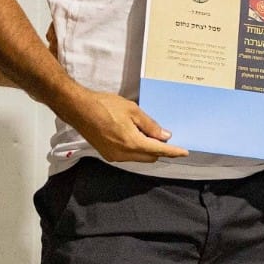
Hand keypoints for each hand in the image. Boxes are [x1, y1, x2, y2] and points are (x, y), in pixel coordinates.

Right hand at [72, 91, 188, 163]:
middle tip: (164, 136)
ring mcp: (114, 156)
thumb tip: (164, 136)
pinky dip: (135, 149)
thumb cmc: (104, 105)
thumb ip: (150, 125)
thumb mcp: (133, 110)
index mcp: (132, 143)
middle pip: (150, 157)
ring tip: (146, 133)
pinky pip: (128, 156)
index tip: (184, 152)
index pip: (159, 150)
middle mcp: (123, 154)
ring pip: (138, 158)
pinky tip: (133, 136)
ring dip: (146, 149)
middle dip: (159, 150)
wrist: (79, 109)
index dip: (173, 151)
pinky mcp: (107, 154)